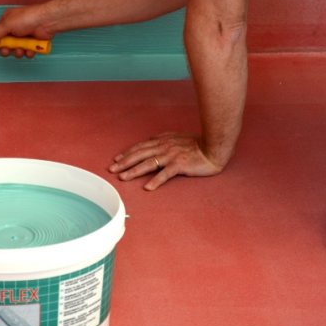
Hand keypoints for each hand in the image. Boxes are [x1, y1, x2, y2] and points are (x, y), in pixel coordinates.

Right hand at [0, 6, 53, 58]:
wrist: (46, 21)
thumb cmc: (27, 18)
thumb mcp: (7, 24)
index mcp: (7, 21)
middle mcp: (14, 29)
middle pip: (5, 45)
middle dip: (6, 50)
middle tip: (7, 50)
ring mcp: (24, 36)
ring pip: (16, 50)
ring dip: (18, 52)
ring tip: (21, 49)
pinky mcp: (32, 43)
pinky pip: (27, 52)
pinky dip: (28, 52)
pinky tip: (30, 49)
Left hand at [108, 132, 225, 189]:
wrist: (214, 147)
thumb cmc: (197, 143)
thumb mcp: (177, 137)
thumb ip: (163, 138)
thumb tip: (150, 140)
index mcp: (162, 141)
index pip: (140, 147)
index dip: (127, 153)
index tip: (116, 159)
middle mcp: (164, 147)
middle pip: (139, 155)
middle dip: (124, 163)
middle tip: (112, 169)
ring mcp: (171, 156)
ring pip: (148, 164)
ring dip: (134, 171)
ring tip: (123, 178)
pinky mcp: (180, 165)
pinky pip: (165, 174)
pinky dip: (155, 180)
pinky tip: (147, 187)